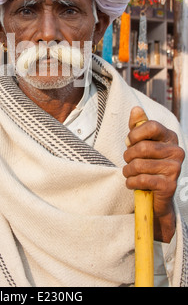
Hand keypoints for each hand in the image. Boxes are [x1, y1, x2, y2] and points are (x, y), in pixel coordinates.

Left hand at [123, 106, 184, 242]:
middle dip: (128, 156)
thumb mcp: (141, 143)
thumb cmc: (147, 164)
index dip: (135, 134)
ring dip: (128, 171)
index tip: (129, 142)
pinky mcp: (169, 185)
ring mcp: (175, 169)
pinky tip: (133, 183)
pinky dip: (131, 182)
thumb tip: (136, 109)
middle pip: (142, 147)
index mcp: (170, 137)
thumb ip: (138, 126)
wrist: (156, 195)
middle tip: (128, 162)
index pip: (151, 126)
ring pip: (139, 165)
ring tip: (130, 173)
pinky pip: (142, 179)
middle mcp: (177, 151)